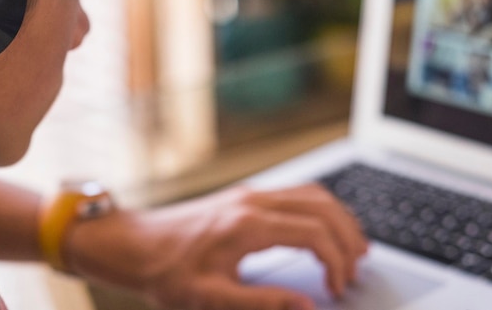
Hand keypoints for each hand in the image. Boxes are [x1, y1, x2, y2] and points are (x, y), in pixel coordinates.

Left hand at [64, 183, 367, 309]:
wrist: (134, 244)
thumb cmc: (166, 272)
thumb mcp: (211, 298)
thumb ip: (263, 302)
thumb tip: (308, 307)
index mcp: (248, 225)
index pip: (315, 234)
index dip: (337, 262)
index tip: (339, 288)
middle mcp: (253, 201)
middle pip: (323, 207)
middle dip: (349, 237)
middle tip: (357, 268)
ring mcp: (249, 194)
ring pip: (312, 193)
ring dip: (338, 218)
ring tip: (353, 247)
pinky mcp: (244, 196)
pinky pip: (295, 193)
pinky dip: (319, 209)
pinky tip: (322, 229)